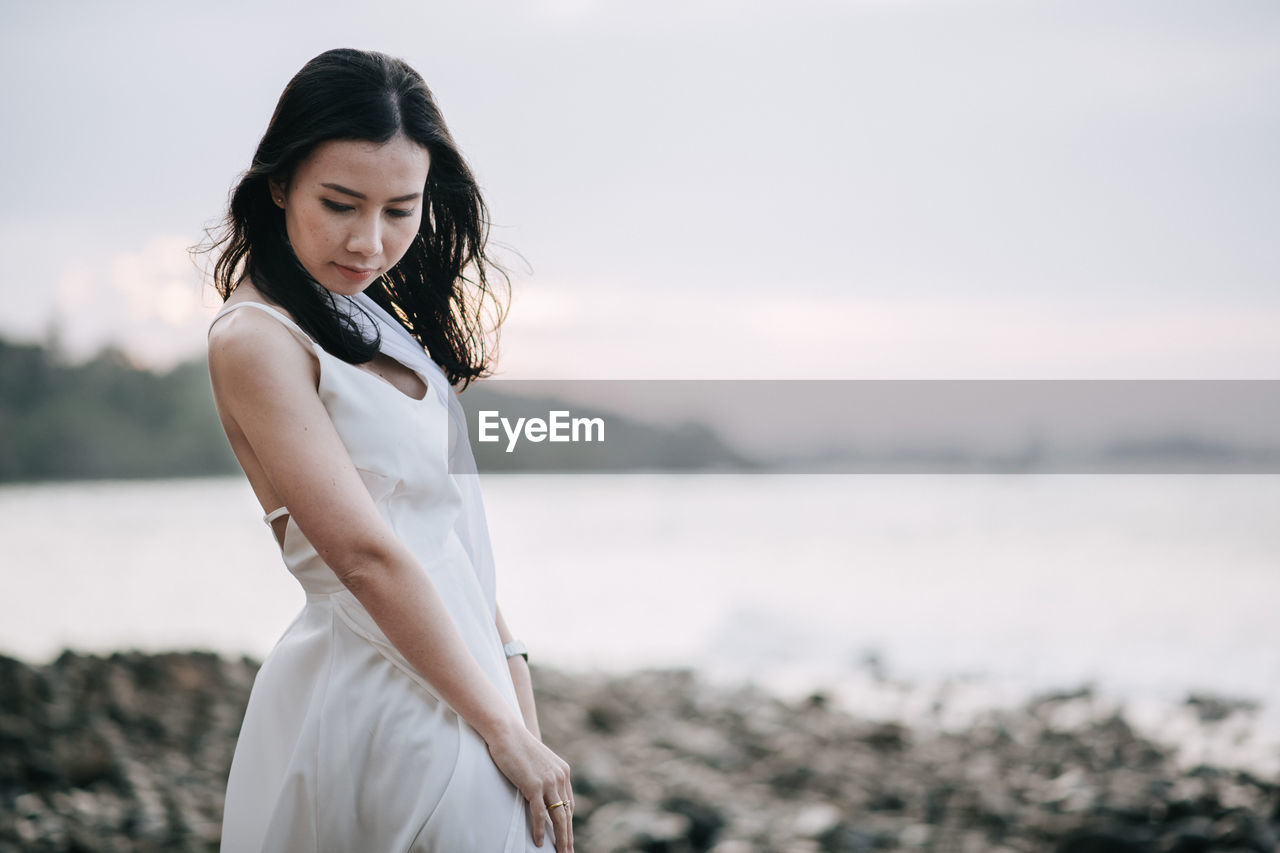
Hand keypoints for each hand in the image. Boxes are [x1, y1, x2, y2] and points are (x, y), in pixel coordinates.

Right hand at [486, 722, 574, 851]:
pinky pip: (539, 814)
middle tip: (568, 852)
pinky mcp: (534, 785)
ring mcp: (549, 781)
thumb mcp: (536, 762)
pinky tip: (540, 842)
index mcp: (563, 771)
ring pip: (558, 817)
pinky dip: (540, 830)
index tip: (566, 835)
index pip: (569, 803)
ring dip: (560, 838)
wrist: (505, 732)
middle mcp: (560, 777)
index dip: (568, 821)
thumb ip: (542, 777)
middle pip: (567, 813)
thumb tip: (538, 793)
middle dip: (568, 835)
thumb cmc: (516, 746)